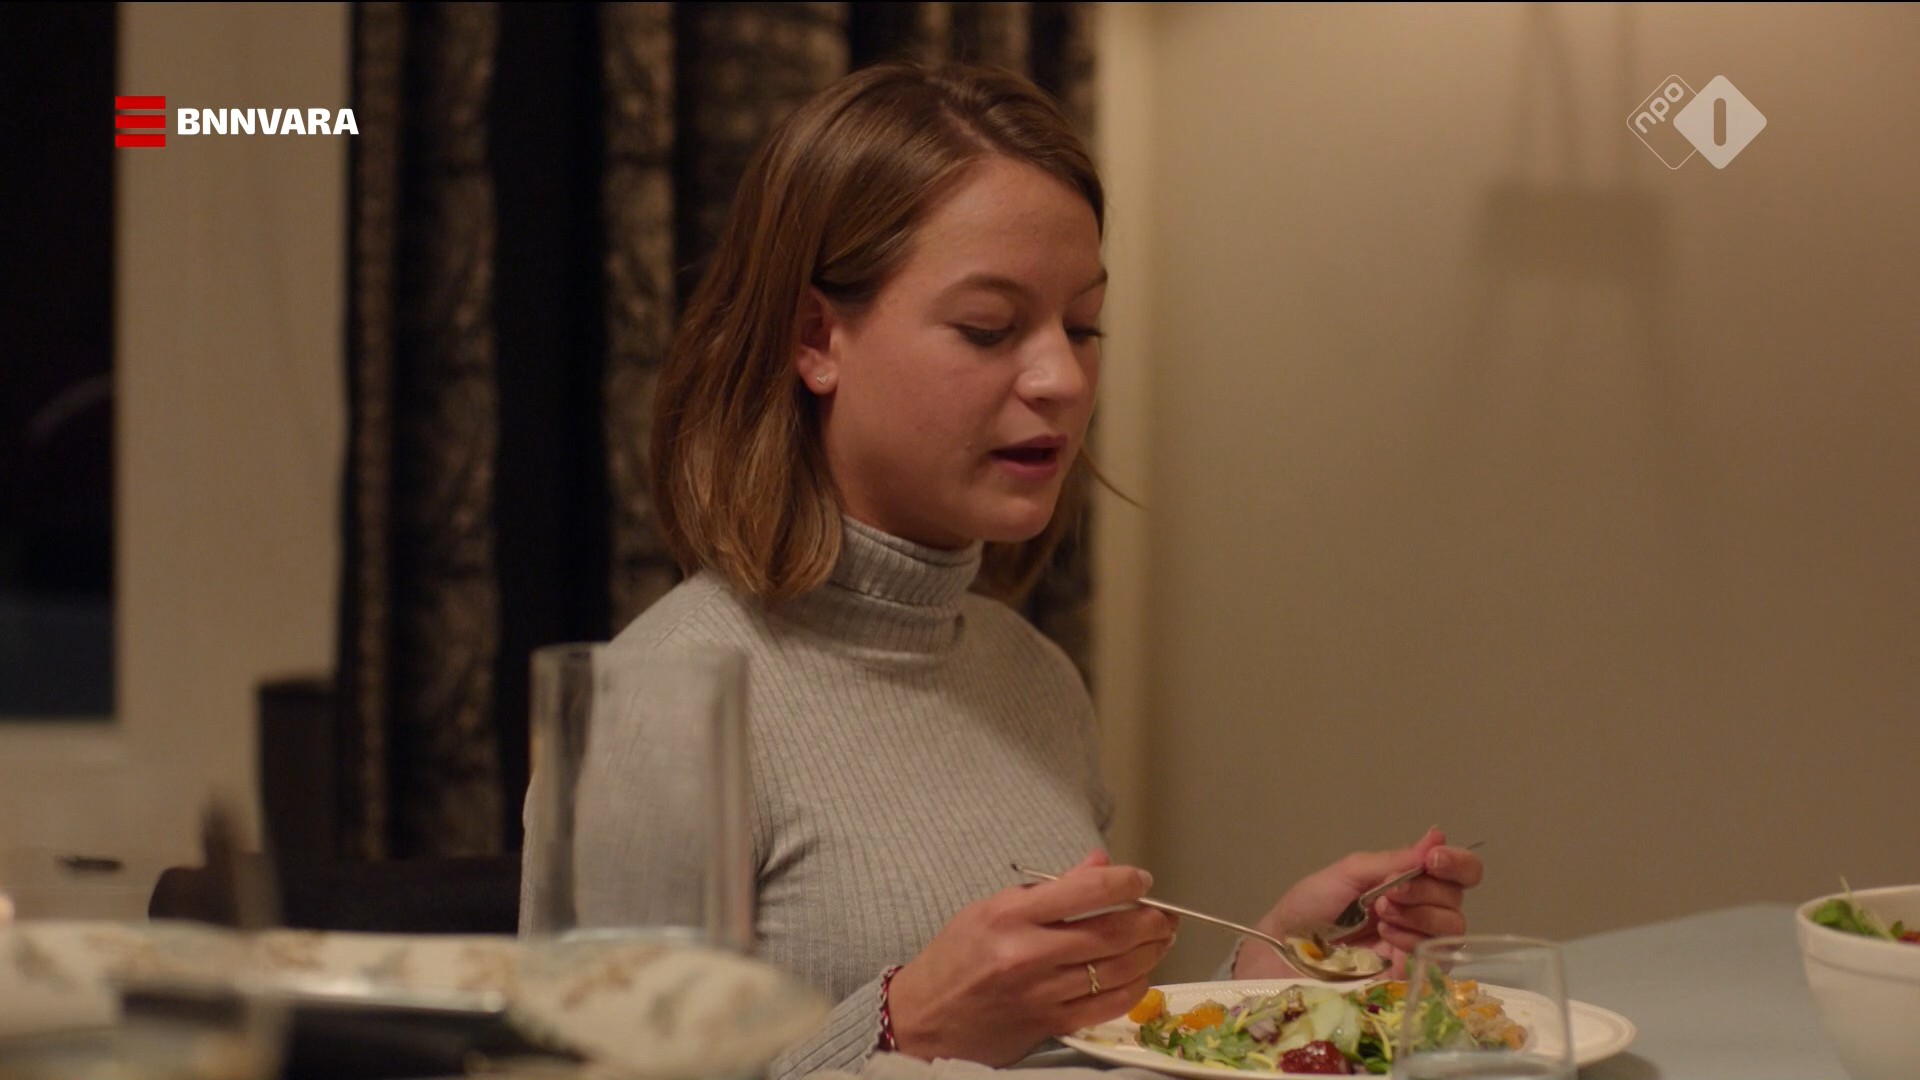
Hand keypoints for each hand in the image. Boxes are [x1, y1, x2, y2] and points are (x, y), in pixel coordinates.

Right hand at [886, 850, 1178, 1065]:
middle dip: (1150, 920)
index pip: (1085, 891)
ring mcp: (1040, 993)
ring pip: (1116, 970)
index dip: (1125, 882)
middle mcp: (1028, 953)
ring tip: (1160, 940)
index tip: (1141, 880)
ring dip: (1149, 953)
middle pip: (1111, 933)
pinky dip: (1133, 989)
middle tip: (1166, 913)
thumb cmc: (955, 957)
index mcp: (1010, 915)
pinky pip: (1107, 1006)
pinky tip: (1141, 975)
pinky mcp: (1049, 1024)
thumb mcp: (991, 908)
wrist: (924, 1019)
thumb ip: (1048, 889)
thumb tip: (1099, 863)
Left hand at [1234, 828, 1483, 978]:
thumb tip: (1438, 835)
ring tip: (1380, 917)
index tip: (1433, 860)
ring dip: (1417, 915)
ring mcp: (1418, 944)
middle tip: (1387, 895)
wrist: (1285, 948)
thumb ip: (1395, 860)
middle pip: (1457, 898)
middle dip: (1424, 890)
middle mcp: (1421, 911)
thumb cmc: (1311, 906)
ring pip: (1452, 927)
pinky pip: (1436, 957)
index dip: (1457, 863)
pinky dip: (1411, 941)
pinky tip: (1383, 938)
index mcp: (1408, 881)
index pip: (1460, 871)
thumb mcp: (1350, 872)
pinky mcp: (1412, 974)